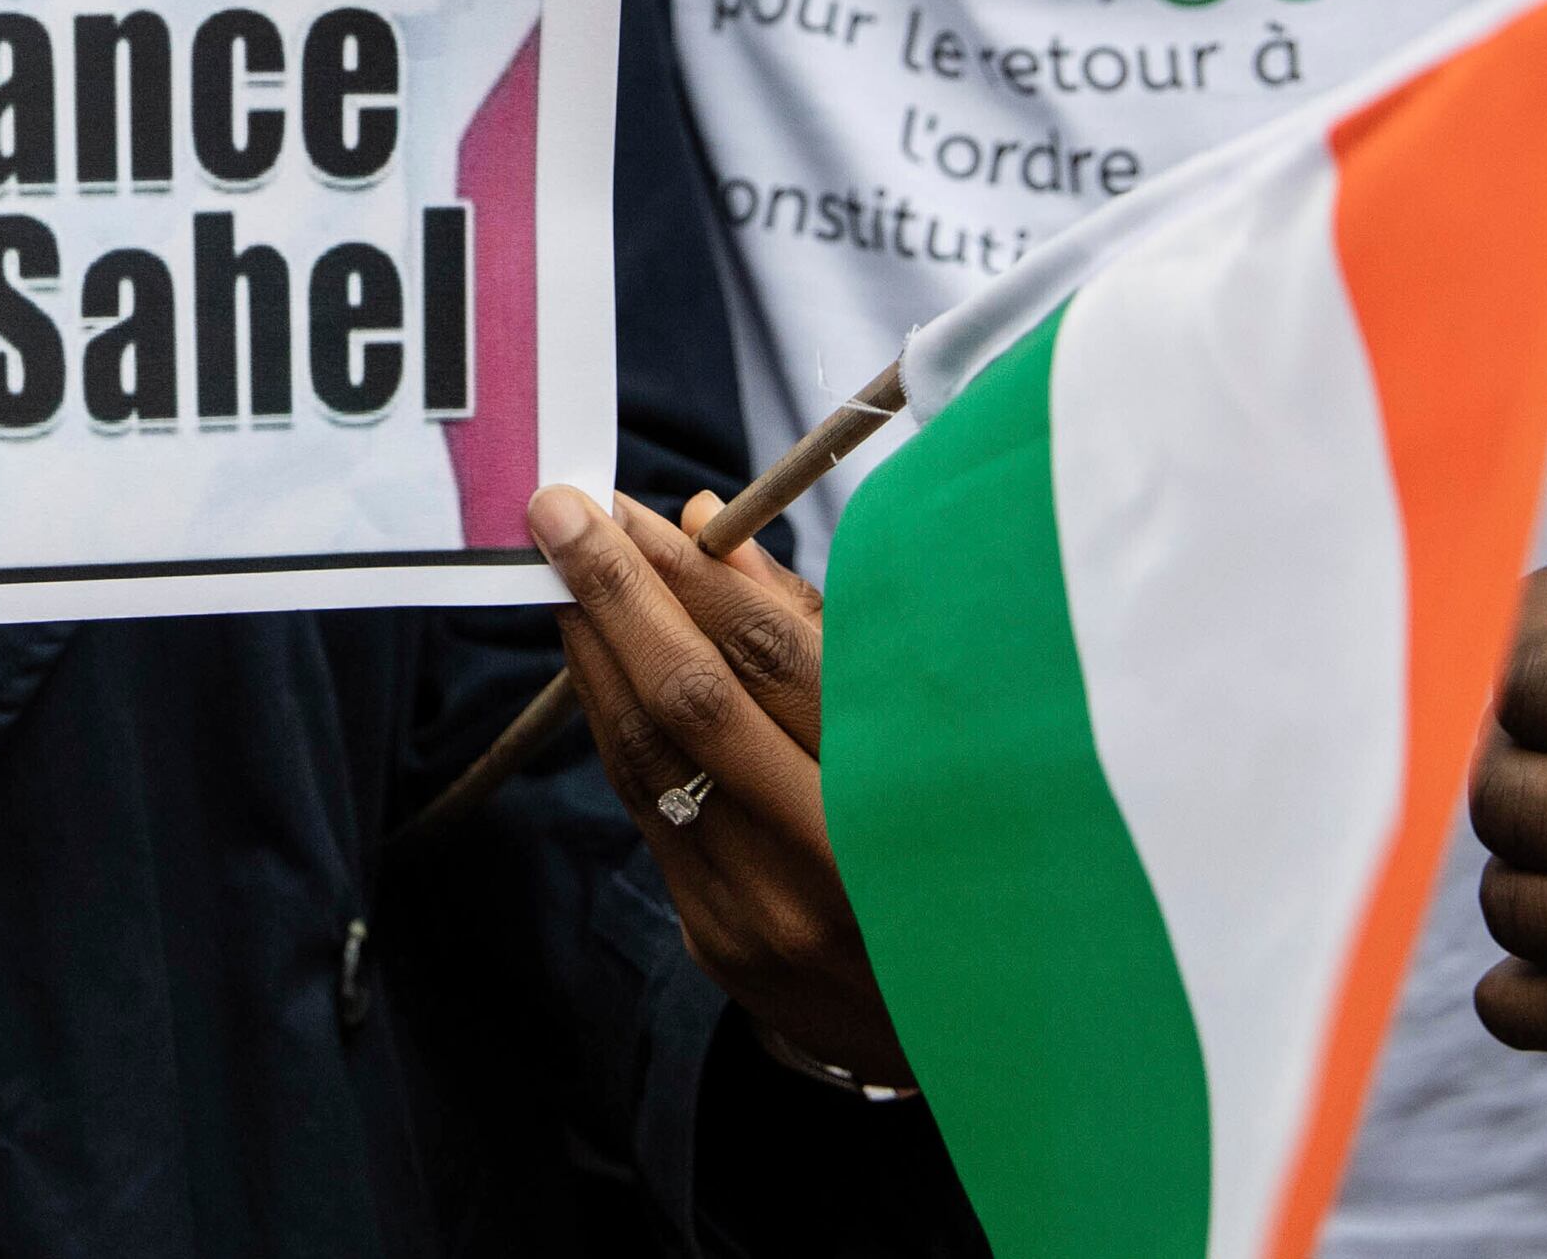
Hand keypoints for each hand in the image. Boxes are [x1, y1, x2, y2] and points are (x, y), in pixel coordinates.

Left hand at [532, 484, 913, 1086]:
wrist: (986, 1039)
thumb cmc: (962, 844)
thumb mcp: (923, 726)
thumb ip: (808, 627)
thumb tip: (701, 527)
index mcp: (905, 792)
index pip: (770, 662)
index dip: (689, 575)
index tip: (630, 508)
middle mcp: (829, 861)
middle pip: (693, 702)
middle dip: (616, 596)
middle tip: (560, 513)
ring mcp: (767, 914)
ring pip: (651, 760)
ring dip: (597, 656)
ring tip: (565, 577)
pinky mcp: (724, 947)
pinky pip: (651, 816)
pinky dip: (616, 728)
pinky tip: (597, 668)